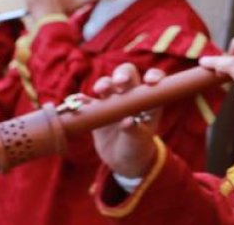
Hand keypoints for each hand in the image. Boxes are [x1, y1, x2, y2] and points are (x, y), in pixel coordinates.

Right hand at [90, 63, 163, 177]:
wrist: (123, 160)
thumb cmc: (138, 147)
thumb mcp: (140, 141)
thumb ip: (135, 130)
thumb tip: (127, 121)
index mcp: (147, 99)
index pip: (153, 79)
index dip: (153, 75)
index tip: (149, 82)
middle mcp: (130, 95)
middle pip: (126, 74)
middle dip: (122, 74)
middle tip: (119, 83)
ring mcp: (113, 100)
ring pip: (107, 84)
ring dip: (103, 83)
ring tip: (101, 90)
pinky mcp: (97, 110)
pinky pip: (89, 101)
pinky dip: (83, 99)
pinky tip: (80, 100)